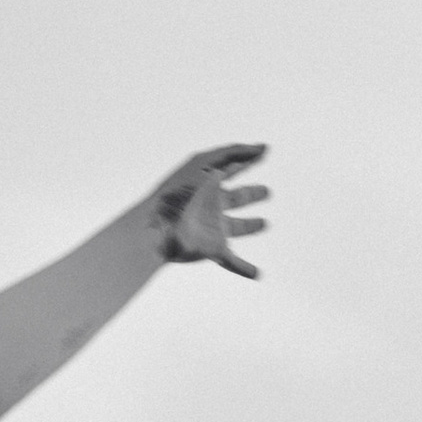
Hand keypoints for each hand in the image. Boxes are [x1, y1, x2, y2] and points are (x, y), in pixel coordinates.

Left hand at [149, 143, 270, 279]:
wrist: (155, 228)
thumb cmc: (175, 194)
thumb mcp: (203, 165)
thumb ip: (233, 152)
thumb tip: (262, 148)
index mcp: (209, 184)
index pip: (233, 169)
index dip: (248, 160)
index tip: (265, 152)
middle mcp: (212, 205)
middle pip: (237, 197)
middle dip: (252, 194)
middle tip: (267, 191)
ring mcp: (212, 229)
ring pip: (237, 227)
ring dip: (250, 225)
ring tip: (265, 223)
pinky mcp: (212, 249)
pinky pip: (232, 262)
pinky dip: (244, 268)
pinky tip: (256, 274)